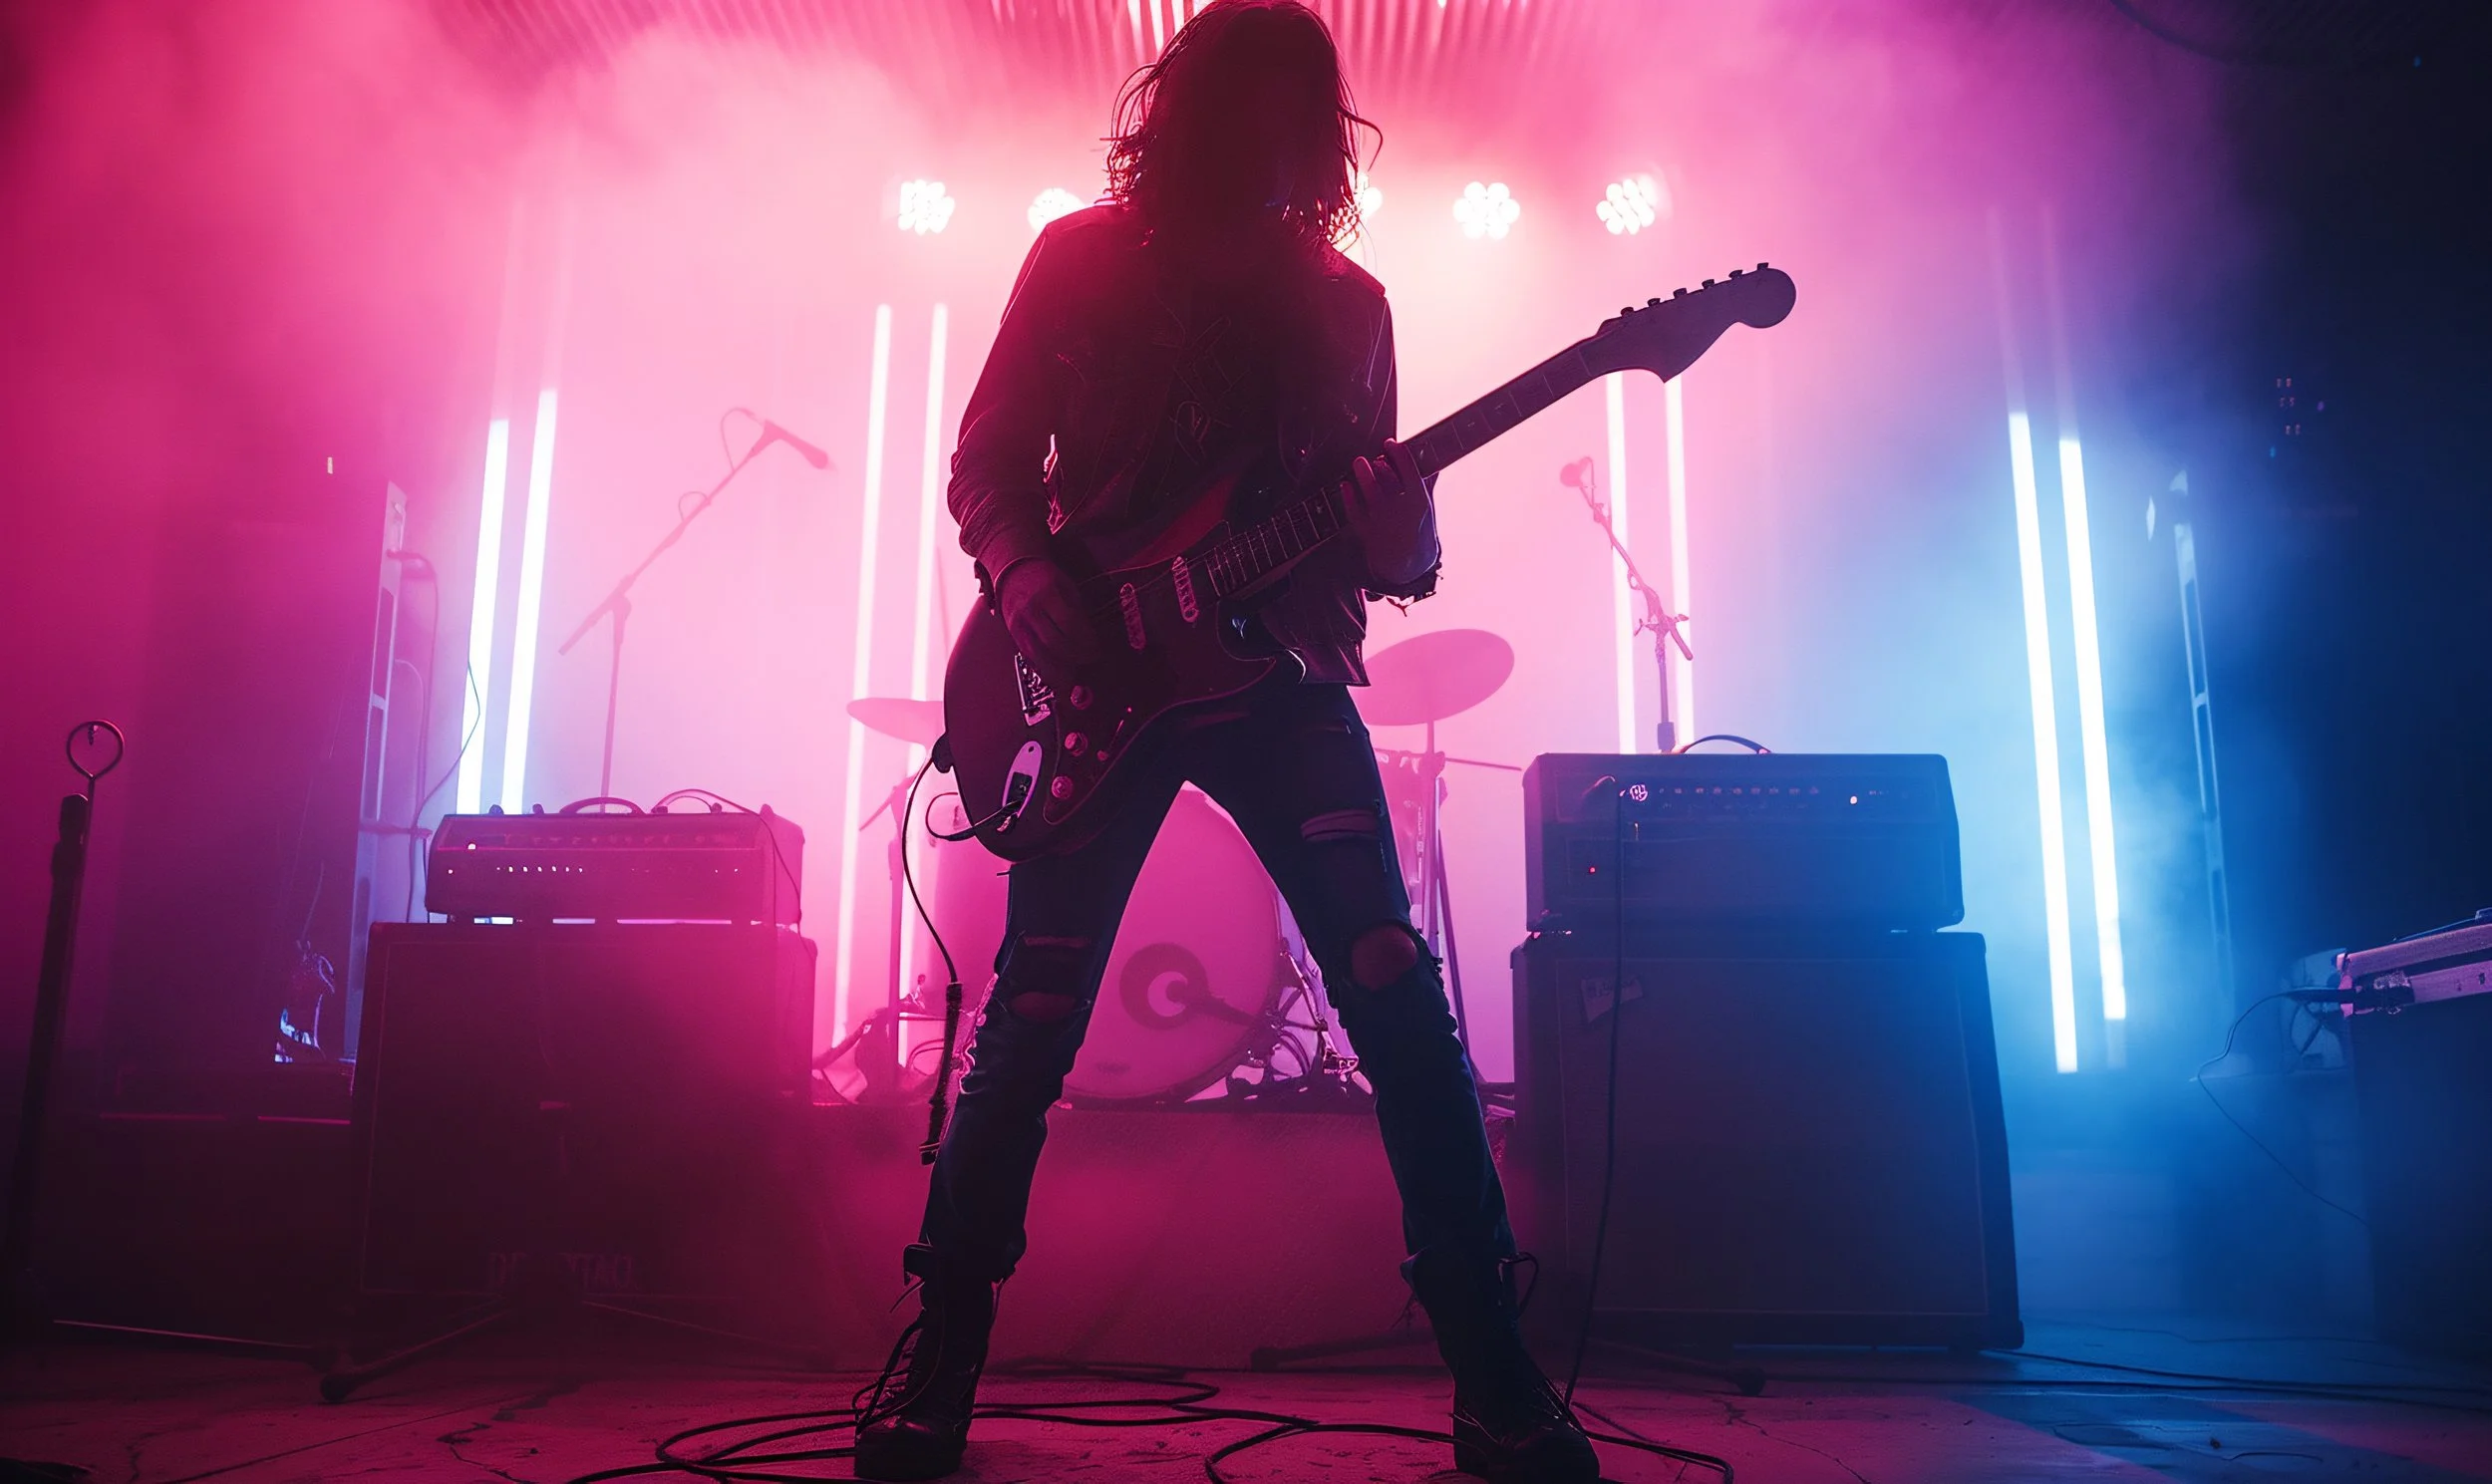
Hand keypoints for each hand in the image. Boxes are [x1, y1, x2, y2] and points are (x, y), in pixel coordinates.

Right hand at [998, 559, 1098, 674]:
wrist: (1014, 574)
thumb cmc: (1044, 578)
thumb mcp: (1066, 586)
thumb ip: (1077, 611)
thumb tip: (1091, 637)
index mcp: (1046, 595)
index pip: (1068, 623)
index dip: (1085, 639)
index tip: (1097, 646)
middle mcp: (1030, 612)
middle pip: (1055, 643)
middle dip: (1077, 655)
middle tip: (1091, 658)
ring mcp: (1019, 626)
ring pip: (1040, 656)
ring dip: (1061, 669)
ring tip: (1078, 672)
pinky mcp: (1014, 638)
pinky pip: (1031, 659)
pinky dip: (1047, 669)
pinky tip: (1060, 672)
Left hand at [1344, 440, 1435, 587]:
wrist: (1409, 565)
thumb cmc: (1418, 530)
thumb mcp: (1427, 507)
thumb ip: (1426, 484)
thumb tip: (1432, 461)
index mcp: (1420, 503)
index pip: (1410, 471)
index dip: (1399, 453)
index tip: (1391, 444)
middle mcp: (1403, 513)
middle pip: (1390, 481)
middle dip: (1381, 466)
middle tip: (1376, 458)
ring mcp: (1384, 524)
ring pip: (1371, 494)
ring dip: (1364, 476)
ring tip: (1359, 462)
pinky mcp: (1368, 534)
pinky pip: (1356, 514)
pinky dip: (1349, 499)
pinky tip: (1345, 485)